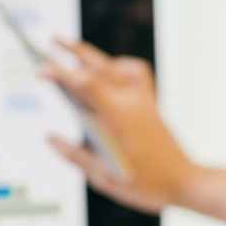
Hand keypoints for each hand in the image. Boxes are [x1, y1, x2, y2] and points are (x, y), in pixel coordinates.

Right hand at [42, 39, 225, 223]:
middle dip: (73, 50)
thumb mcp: (105, 179)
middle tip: (51, 40)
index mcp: (118, 120)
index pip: (87, 83)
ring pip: (116, 65)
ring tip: (72, 52)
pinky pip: (135, 72)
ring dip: (93, 56)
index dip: (61, 73)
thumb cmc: (146, 185)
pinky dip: (118, 65)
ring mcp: (143, 100)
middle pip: (100, 65)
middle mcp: (131, 103)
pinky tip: (104, 74)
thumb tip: (50, 138)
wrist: (185, 182)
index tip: (40, 71)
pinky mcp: (150, 102)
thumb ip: (76, 156)